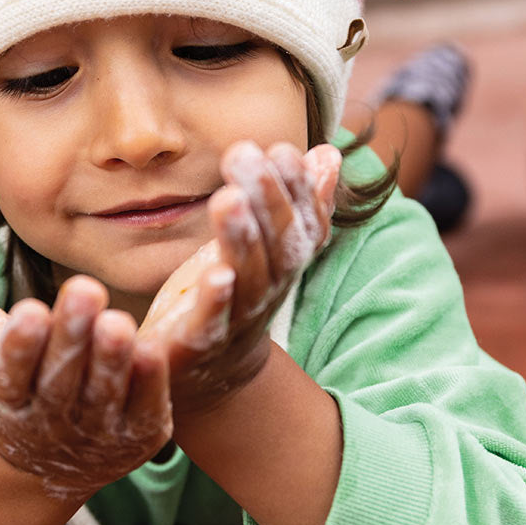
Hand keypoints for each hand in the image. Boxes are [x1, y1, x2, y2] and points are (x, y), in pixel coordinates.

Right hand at [0, 235, 171, 498]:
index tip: (30, 310)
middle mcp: (51, 415)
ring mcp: (96, 429)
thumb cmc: (17, 383)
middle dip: (72, 335)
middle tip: (85, 289)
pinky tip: (154, 351)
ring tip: (118, 322)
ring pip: (105, 393)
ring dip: (112, 359)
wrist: (52, 463)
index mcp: (8, 392)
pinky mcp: (139, 435)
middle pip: (61, 376)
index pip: (11, 369)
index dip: (21, 343)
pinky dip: (150, 384)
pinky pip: (146, 408)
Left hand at [138, 140, 341, 415]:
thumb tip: (326, 153)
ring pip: (247, 278)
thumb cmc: (233, 295)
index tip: (282, 149)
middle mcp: (268, 291)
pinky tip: (215, 272)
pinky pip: (213, 322)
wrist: (207, 375)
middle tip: (244, 153)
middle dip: (265, 198)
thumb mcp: (264, 246)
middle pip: (277, 245)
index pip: (300, 223)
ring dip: (240, 237)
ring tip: (227, 196)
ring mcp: (236, 319)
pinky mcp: (199, 345)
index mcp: (283, 263)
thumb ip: (296, 204)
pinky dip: (217, 299)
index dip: (296, 189)